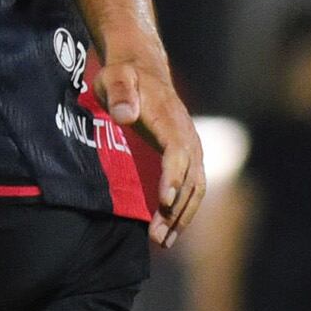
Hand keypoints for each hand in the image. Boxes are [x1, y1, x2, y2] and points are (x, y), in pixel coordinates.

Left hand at [100, 49, 204, 249]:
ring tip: (163, 242)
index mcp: (171, 119)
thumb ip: (119, 93)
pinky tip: (169, 230)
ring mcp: (191, 147)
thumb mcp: (114, 77)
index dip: (173, 177)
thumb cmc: (124, 75)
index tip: (163, 202)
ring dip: (182, 216)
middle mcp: (188, 136)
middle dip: (176, 210)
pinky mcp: (187, 157)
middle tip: (158, 237)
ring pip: (195, 188)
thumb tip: (125, 114)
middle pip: (190, 178)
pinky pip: (192, 187)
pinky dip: (184, 210)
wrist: (142, 68)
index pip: (178, 152)